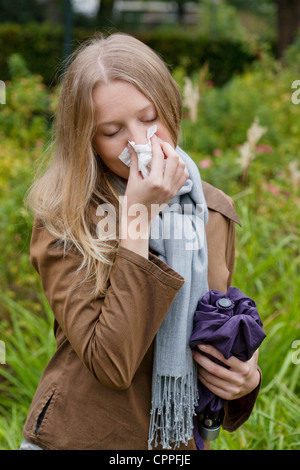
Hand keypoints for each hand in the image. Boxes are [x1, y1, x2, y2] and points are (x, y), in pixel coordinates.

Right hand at [119, 136, 188, 257]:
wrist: (138, 218)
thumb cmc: (132, 199)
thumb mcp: (132, 179)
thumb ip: (135, 161)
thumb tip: (133, 144)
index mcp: (154, 181)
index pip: (158, 156)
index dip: (156, 143)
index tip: (152, 138)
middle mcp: (166, 185)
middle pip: (174, 158)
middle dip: (167, 147)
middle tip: (160, 143)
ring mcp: (172, 190)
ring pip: (182, 166)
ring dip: (175, 156)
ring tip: (166, 152)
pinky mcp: (175, 192)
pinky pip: (184, 176)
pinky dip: (180, 167)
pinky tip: (172, 164)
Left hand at [192, 344, 259, 400]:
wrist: (252, 384)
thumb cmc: (248, 362)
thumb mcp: (250, 352)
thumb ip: (245, 341)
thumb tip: (237, 325)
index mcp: (244, 368)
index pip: (224, 358)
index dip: (211, 351)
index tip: (200, 344)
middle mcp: (239, 380)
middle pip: (214, 369)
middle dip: (201, 359)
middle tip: (193, 351)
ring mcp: (233, 390)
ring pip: (211, 379)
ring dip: (199, 368)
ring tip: (194, 359)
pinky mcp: (227, 396)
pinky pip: (211, 387)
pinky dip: (202, 379)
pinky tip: (197, 371)